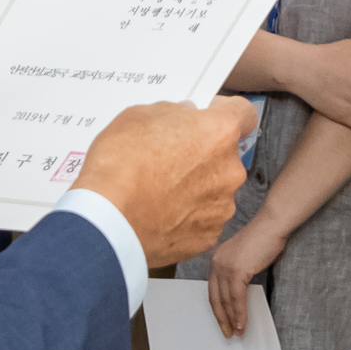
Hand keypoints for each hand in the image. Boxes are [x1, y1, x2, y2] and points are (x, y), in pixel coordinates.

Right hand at [75, 98, 257, 267]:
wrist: (108, 222)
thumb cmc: (120, 166)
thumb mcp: (138, 116)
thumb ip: (171, 113)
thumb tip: (182, 117)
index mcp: (219, 133)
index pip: (242, 114)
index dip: (222, 113)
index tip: (203, 118)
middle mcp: (230, 171)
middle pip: (225, 155)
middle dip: (203, 154)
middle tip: (168, 158)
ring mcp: (221, 207)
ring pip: (215, 189)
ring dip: (196, 187)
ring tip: (159, 191)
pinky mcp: (208, 237)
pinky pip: (202, 219)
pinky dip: (187, 216)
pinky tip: (160, 213)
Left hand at [206, 217, 286, 338]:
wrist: (271, 226)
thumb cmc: (263, 240)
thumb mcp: (244, 258)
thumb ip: (238, 273)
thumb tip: (239, 296)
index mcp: (216, 261)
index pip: (214, 291)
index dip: (218, 310)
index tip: (223, 323)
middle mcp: (216, 264)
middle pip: (216, 298)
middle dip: (222, 319)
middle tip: (227, 334)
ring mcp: (225, 267)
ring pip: (227, 301)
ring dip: (233, 320)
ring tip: (238, 333)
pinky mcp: (237, 271)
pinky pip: (237, 299)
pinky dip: (240, 314)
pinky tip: (242, 324)